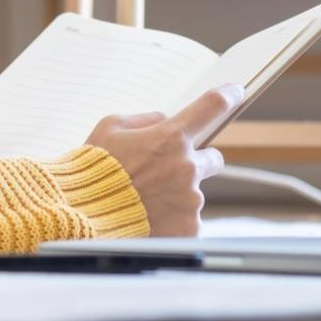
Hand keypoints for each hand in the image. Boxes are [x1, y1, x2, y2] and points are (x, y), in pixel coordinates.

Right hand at [84, 85, 238, 236]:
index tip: (235, 92)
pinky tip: (150, 219)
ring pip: (195, 193)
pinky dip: (173, 220)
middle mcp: (187, 167)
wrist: (84, 216)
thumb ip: (142, 120)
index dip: (227, 96)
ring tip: (145, 201)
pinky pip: (188, 220)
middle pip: (213, 158)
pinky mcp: (188, 228)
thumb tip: (162, 120)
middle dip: (195, 162)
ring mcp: (190, 200)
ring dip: (177, 194)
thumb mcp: (109, 129)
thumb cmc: (92, 170)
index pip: (211, 107)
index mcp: (170, 138)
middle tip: (168, 171)